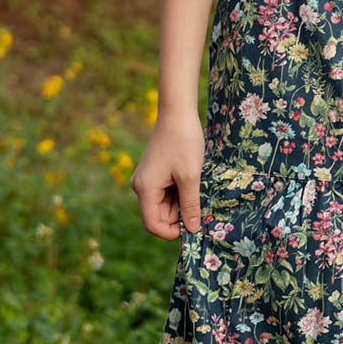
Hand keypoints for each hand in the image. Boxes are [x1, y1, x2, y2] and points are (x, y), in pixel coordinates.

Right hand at [130, 110, 205, 239]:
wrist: (178, 112)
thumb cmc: (183, 142)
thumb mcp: (190, 176)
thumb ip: (190, 205)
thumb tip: (192, 230)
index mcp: (145, 189)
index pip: (153, 224)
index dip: (172, 232)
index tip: (193, 227)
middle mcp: (141, 186)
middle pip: (159, 215)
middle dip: (179, 216)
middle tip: (201, 207)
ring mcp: (148, 178)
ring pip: (164, 204)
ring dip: (181, 203)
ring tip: (198, 190)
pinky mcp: (155, 172)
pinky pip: (166, 192)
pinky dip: (180, 192)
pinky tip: (193, 182)